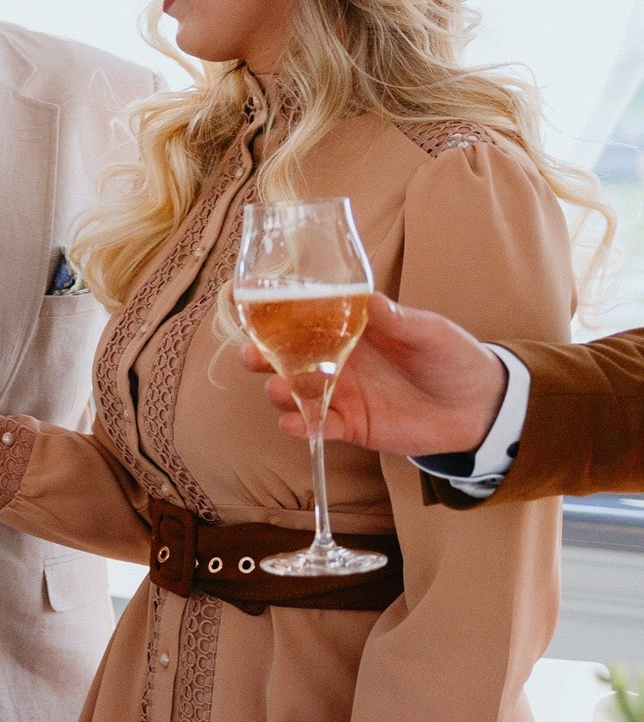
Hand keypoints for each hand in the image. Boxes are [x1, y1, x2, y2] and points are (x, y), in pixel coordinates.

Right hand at [236, 293, 505, 456]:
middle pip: (284, 355)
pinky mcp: (350, 424)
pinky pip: (317, 425)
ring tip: (279, 388)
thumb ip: (397, 319)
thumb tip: (369, 298)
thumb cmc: (453, 357)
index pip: (302, 314)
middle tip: (253, 355)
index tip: (241, 296)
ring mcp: (340, 393)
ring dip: (279, 390)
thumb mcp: (429, 331)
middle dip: (261, 354)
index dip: (269, 306)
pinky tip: (294, 423)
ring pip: (294, 391)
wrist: (480, 407)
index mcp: (349, 328)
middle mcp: (336, 359)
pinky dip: (301, 426)